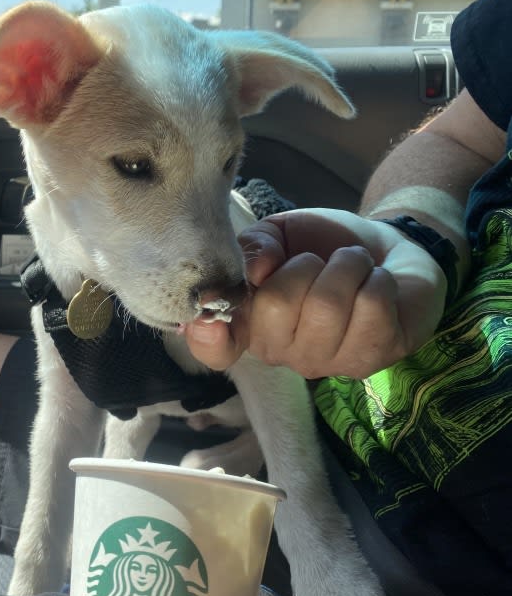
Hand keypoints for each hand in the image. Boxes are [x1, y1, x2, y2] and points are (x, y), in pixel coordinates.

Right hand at [182, 208, 447, 378]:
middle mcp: (280, 352)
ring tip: (353, 267)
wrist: (388, 252)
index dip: (207, 338)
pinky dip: (377, 278)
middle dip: (304, 265)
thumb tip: (256, 269)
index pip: (216, 349)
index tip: (209, 322)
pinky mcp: (371, 358)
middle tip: (319, 263)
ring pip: (327, 305)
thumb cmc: (325, 247)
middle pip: (275, 306)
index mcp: (250, 323)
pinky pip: (370, 305)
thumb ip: (256, 244)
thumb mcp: (281, 233)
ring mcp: (326, 362)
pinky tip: (377, 285)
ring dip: (347, 266)